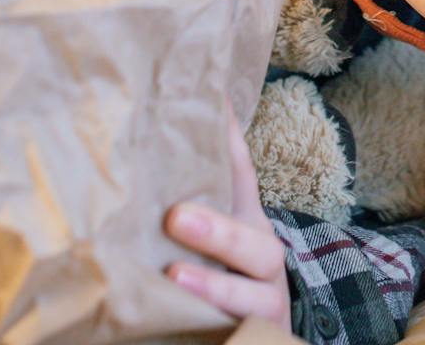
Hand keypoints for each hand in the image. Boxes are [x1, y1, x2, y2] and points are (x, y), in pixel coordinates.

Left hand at [164, 108, 290, 329]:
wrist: (253, 328)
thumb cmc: (220, 272)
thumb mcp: (210, 227)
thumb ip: (190, 188)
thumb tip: (160, 126)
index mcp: (249, 224)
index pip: (242, 178)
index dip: (229, 143)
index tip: (211, 102)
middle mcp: (263, 261)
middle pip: (255, 244)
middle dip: (220, 232)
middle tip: (176, 218)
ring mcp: (264, 302)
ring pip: (254, 297)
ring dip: (216, 287)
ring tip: (176, 276)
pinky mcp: (255, 333)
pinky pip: (243, 332)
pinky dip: (221, 325)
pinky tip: (183, 320)